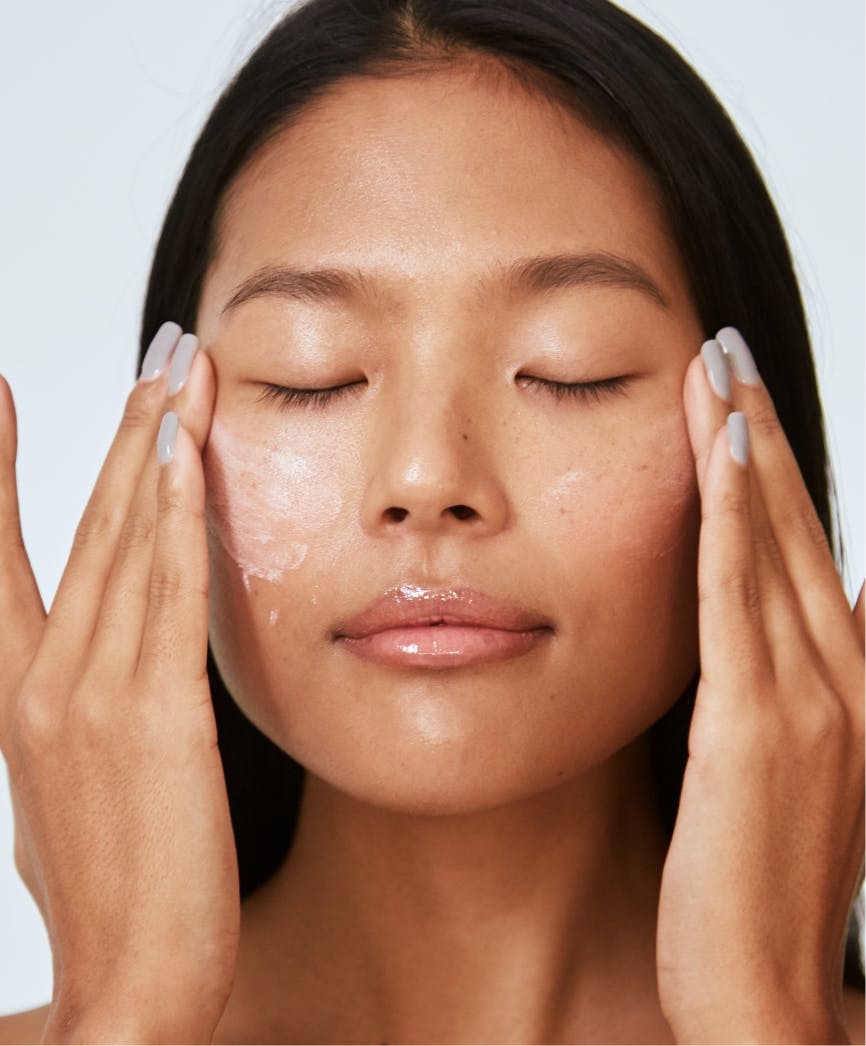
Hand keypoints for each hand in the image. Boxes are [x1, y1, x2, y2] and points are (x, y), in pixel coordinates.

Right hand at [0, 327, 238, 1043]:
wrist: (131, 986)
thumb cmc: (113, 887)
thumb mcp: (73, 785)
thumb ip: (82, 709)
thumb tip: (99, 668)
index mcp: (23, 694)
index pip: (7, 555)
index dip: (1, 469)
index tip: (1, 391)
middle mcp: (48, 680)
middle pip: (88, 525)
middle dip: (123, 430)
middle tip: (157, 354)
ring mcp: (94, 695)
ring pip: (127, 542)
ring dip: (153, 447)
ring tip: (179, 373)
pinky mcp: (156, 717)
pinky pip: (166, 593)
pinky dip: (172, 516)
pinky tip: (184, 455)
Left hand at [656, 328, 863, 1044]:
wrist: (767, 994)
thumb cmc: (766, 886)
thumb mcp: (796, 772)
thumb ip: (796, 691)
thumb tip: (790, 625)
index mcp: (853, 689)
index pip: (814, 552)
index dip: (783, 472)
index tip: (746, 405)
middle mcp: (847, 680)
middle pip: (802, 527)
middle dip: (765, 432)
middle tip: (730, 353)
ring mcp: (811, 700)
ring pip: (777, 544)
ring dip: (749, 449)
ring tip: (720, 370)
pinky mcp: (755, 727)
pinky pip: (741, 599)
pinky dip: (737, 520)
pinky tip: (723, 456)